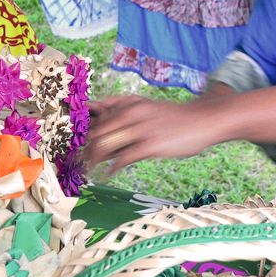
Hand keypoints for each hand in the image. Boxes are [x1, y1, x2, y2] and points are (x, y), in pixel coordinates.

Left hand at [84, 95, 223, 172]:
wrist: (203, 120)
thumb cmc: (173, 117)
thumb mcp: (146, 106)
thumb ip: (124, 112)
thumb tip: (100, 123)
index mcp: (129, 103)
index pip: (95, 116)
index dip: (80, 130)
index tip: (72, 142)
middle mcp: (132, 113)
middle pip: (97, 132)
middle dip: (83, 148)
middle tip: (76, 160)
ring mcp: (141, 129)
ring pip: (107, 145)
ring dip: (93, 159)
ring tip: (87, 169)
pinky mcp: (151, 145)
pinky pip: (124, 158)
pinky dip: (112, 167)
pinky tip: (108, 173)